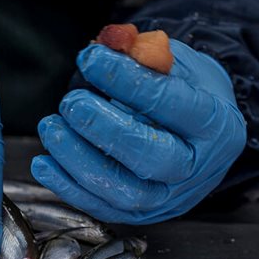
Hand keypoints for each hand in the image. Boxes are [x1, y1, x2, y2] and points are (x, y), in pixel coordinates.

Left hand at [31, 40, 246, 222]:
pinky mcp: (139, 214)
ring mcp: (167, 197)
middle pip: (150, 155)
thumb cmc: (186, 95)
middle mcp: (196, 167)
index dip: (127, 81)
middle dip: (103, 128)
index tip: (91, 59)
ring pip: (123, 190)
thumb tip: (108, 44)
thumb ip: (145, 54)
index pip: (172, 103)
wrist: (199, 138)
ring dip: (78, 160)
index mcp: (214, 124)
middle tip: (71, 103)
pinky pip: (101, 207)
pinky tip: (44, 163)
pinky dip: (67, 187)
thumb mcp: (177, 65)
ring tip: (52, 127)